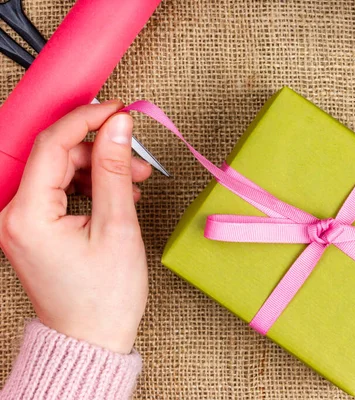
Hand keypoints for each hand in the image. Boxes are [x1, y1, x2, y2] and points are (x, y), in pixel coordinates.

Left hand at [0, 101, 151, 353]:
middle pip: (56, 157)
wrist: (91, 338)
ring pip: (60, 171)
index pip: (52, 144)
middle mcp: (13, 216)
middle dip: (100, 150)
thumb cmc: (102, 298)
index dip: (88, 120)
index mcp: (26, 216)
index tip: (117, 110)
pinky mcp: (32, 228)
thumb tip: (119, 127)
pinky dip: (90, 186)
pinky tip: (117, 193)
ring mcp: (20, 223)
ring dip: (99, 169)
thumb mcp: (117, 227)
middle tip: (136, 156)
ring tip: (133, 181)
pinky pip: (59, 190)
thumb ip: (115, 169)